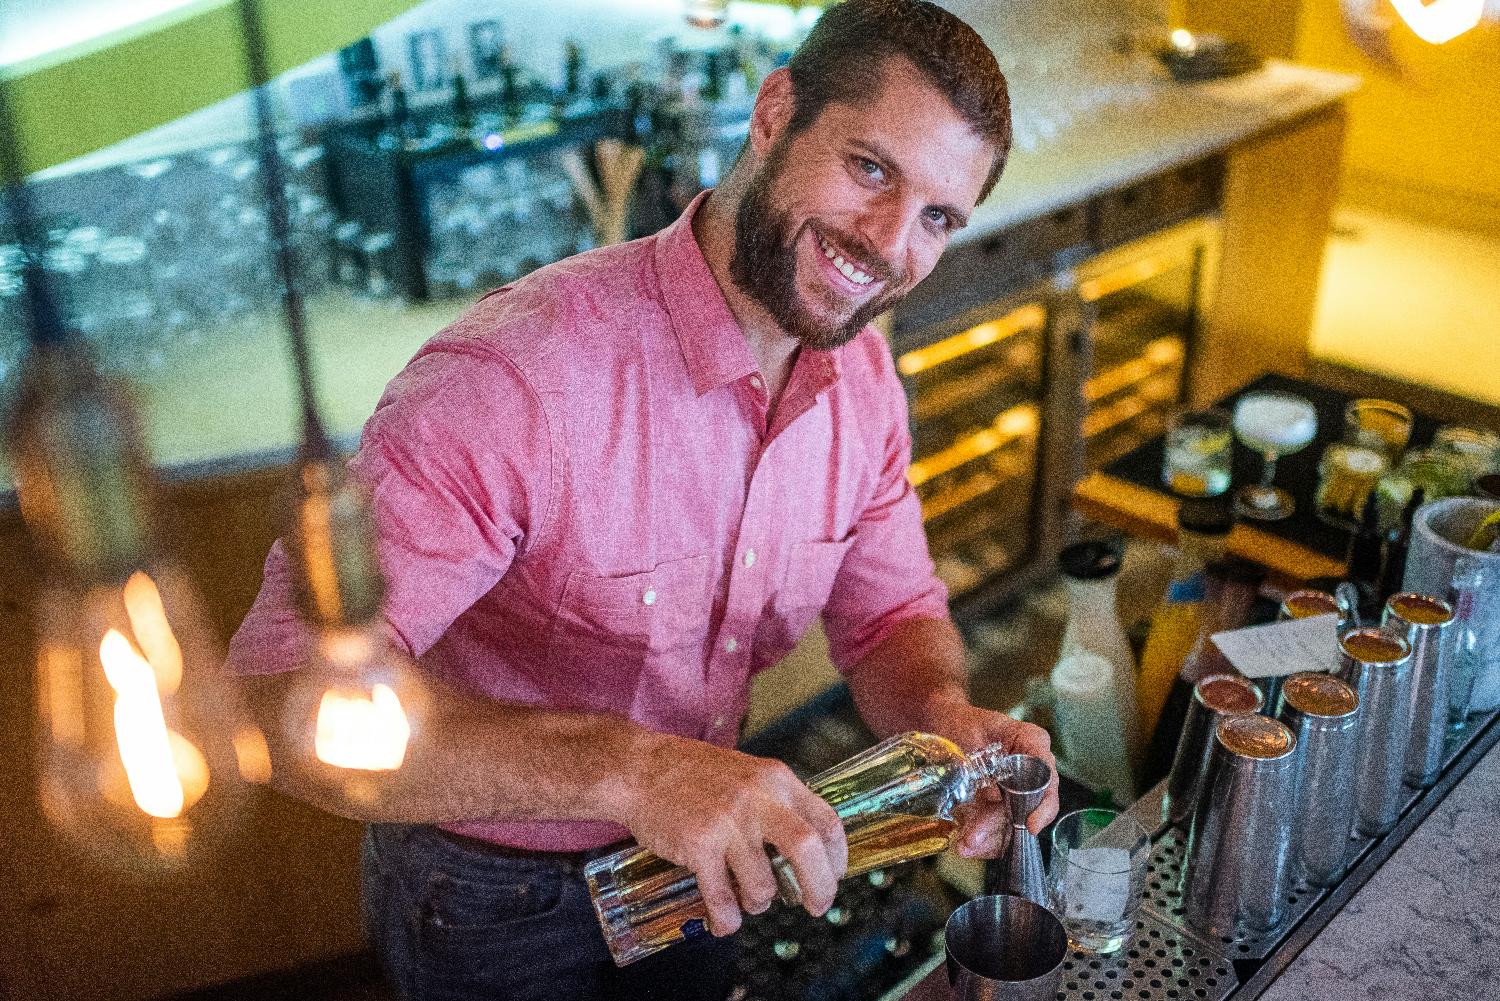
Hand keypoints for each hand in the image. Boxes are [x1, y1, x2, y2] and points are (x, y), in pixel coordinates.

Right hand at [615, 733, 847, 936]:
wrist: (639, 768)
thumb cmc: (691, 774)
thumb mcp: (747, 774)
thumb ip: (774, 803)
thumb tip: (804, 850)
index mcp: (776, 779)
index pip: (825, 821)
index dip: (837, 857)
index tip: (834, 876)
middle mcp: (757, 798)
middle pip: (807, 849)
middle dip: (818, 888)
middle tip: (815, 906)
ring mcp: (727, 821)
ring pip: (762, 884)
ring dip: (758, 902)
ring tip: (745, 899)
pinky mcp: (698, 844)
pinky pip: (722, 898)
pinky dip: (726, 919)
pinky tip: (722, 920)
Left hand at [925, 696, 1058, 853]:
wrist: (945, 726)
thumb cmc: (966, 721)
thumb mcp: (982, 726)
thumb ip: (995, 753)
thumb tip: (996, 794)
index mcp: (1034, 747)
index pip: (1048, 782)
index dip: (1043, 807)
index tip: (1030, 825)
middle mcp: (1032, 774)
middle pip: (1026, 812)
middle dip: (999, 828)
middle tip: (973, 838)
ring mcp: (1015, 794)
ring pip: (1012, 828)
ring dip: (988, 841)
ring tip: (964, 845)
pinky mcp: (996, 809)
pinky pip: (997, 833)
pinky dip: (982, 843)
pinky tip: (964, 845)